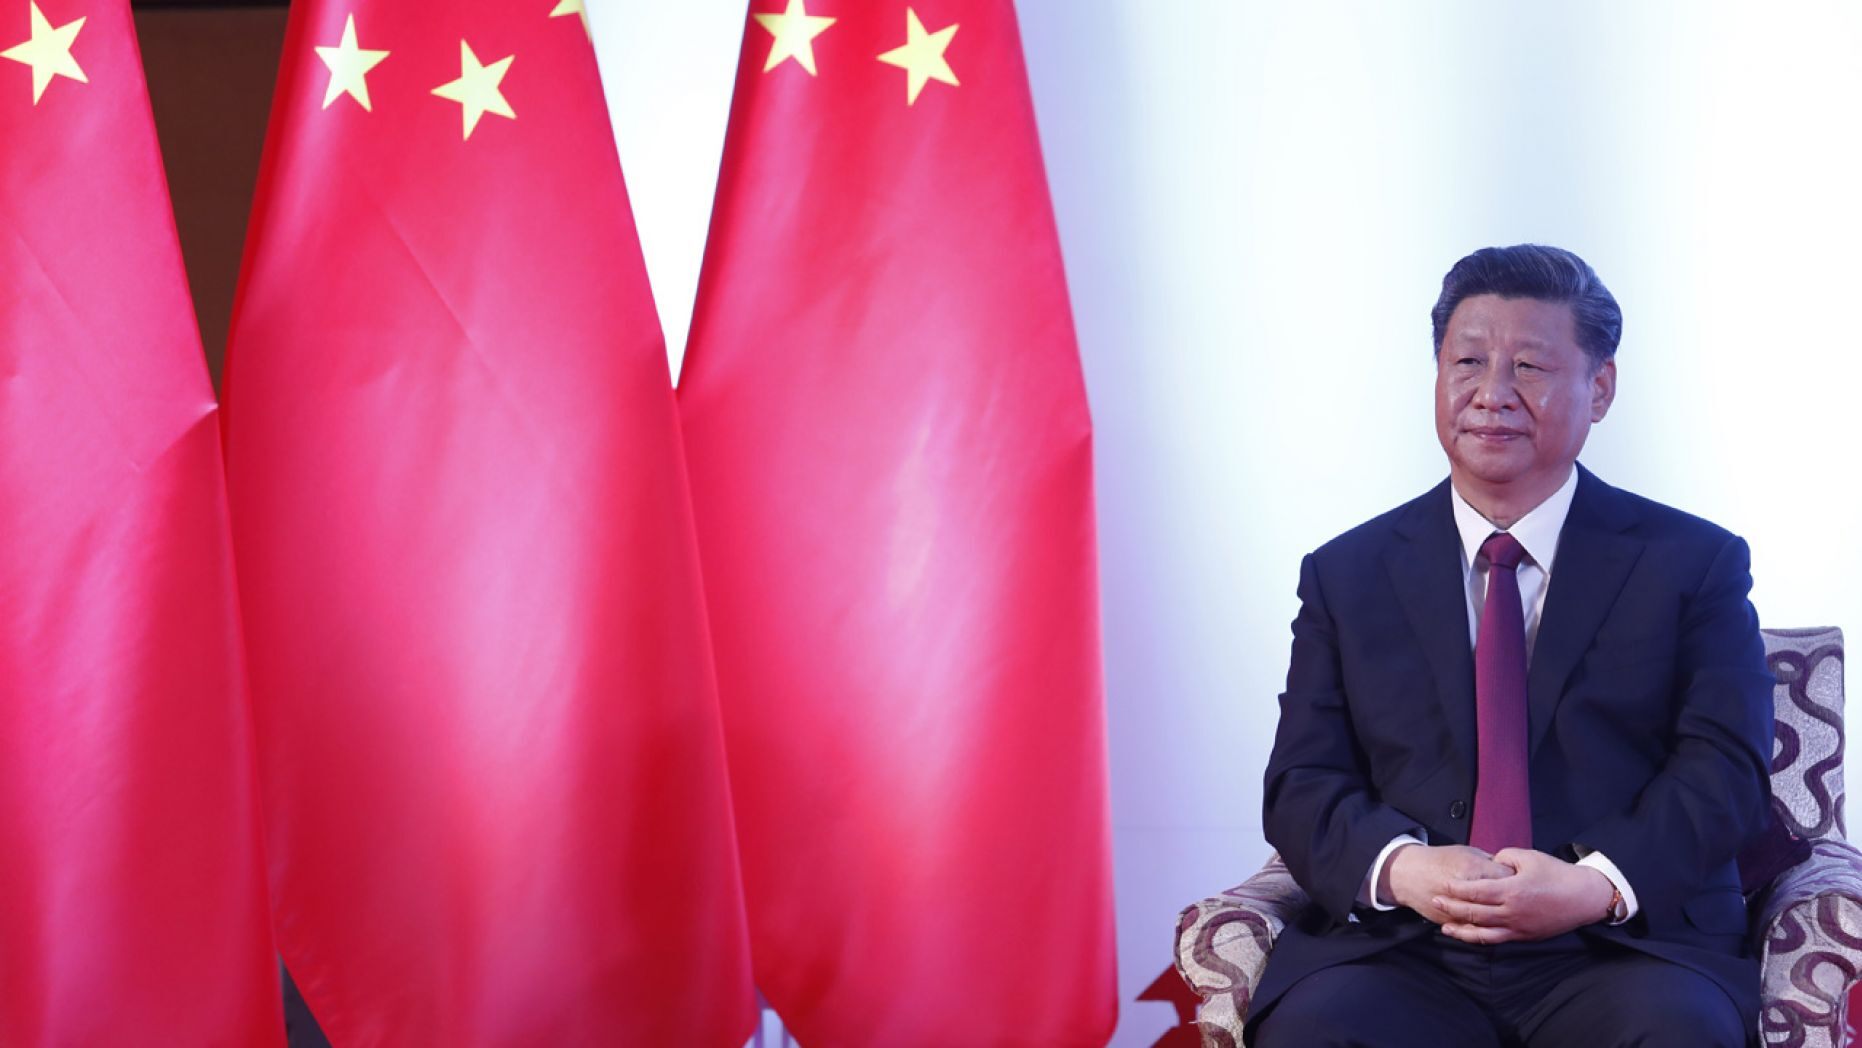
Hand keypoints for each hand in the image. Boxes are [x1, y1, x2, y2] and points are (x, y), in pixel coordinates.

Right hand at [1383, 844, 1511, 923]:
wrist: (1410, 874)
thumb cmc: (1441, 860)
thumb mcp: (1468, 852)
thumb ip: (1490, 861)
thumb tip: (1511, 869)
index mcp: (1475, 868)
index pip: (1508, 876)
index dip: (1518, 878)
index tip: (1522, 878)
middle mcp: (1469, 889)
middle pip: (1502, 899)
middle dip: (1513, 899)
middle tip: (1516, 896)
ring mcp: (1460, 908)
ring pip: (1489, 919)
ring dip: (1500, 917)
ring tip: (1506, 910)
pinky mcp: (1452, 920)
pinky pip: (1474, 930)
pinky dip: (1485, 928)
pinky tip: (1494, 924)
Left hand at [1434, 848, 1614, 943]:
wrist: (1584, 898)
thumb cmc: (1556, 874)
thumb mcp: (1528, 857)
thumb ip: (1503, 858)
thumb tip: (1487, 863)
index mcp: (1512, 890)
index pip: (1475, 892)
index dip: (1456, 889)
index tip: (1442, 884)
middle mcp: (1512, 912)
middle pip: (1474, 912)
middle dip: (1452, 907)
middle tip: (1434, 901)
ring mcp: (1518, 927)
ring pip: (1483, 932)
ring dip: (1461, 930)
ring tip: (1444, 927)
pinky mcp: (1524, 936)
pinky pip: (1497, 940)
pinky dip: (1479, 939)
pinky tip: (1469, 936)